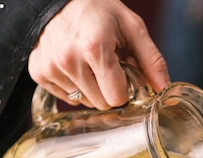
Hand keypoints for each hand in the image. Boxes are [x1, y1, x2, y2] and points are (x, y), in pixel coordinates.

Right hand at [28, 0, 169, 108]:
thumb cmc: (98, 10)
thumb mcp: (132, 27)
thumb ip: (151, 60)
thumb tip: (164, 89)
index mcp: (94, 47)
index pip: (117, 97)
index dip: (125, 87)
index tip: (123, 71)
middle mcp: (68, 60)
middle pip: (101, 103)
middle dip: (109, 88)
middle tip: (107, 64)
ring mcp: (50, 67)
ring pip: (84, 102)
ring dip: (91, 87)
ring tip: (89, 61)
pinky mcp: (38, 72)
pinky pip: (66, 97)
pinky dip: (74, 85)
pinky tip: (74, 64)